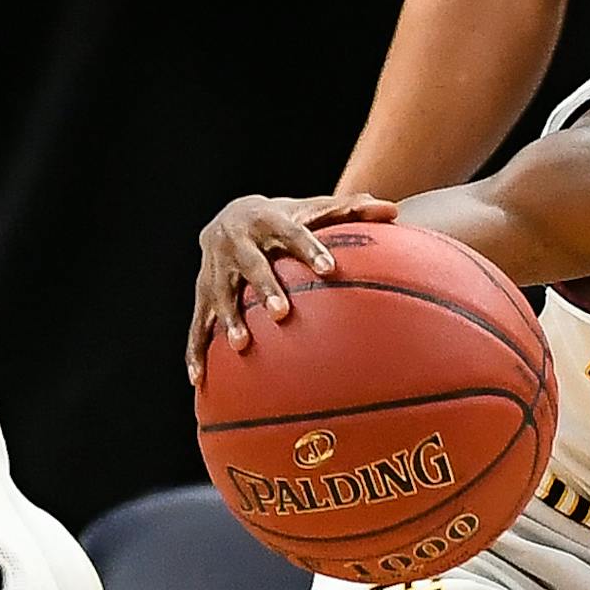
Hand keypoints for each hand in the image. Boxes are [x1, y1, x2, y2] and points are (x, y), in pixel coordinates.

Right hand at [186, 191, 399, 384]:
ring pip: (220, 295)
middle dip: (265, 288)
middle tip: (282, 314)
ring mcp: (215, 270)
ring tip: (241, 345)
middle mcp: (237, 243)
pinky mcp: (201, 293)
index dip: (310, 250)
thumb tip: (394, 210)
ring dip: (228, 320)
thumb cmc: (284, 220)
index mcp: (268, 220)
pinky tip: (200, 379)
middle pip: (252, 266)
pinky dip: (196, 350)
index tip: (330, 269)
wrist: (230, 215)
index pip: (291, 233)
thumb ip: (350, 212)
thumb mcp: (311, 210)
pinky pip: (197, 323)